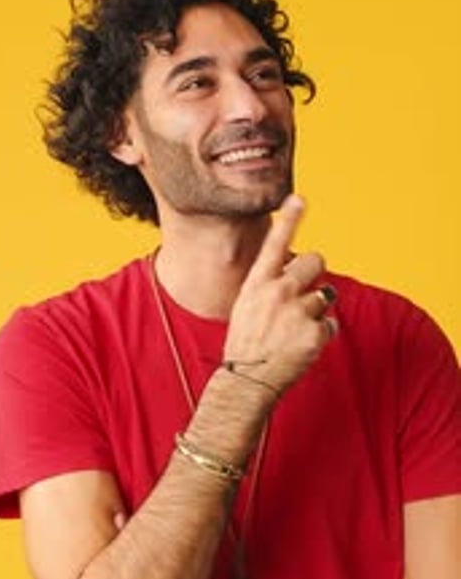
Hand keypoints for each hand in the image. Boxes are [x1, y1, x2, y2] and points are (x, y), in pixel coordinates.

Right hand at [224, 195, 336, 394]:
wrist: (248, 380)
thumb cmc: (246, 343)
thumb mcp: (247, 306)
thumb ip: (268, 285)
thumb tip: (292, 270)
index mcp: (258, 283)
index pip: (275, 243)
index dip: (289, 218)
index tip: (299, 199)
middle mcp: (279, 291)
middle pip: (316, 260)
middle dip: (317, 271)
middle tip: (306, 291)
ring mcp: (298, 312)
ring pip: (327, 294)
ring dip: (318, 309)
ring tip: (296, 329)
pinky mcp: (315, 332)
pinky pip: (331, 325)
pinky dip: (321, 335)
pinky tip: (302, 346)